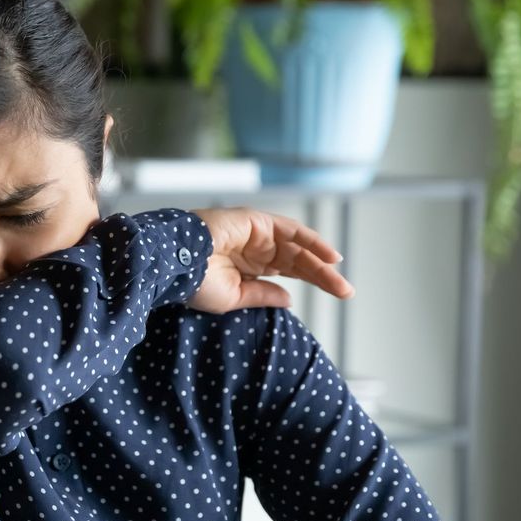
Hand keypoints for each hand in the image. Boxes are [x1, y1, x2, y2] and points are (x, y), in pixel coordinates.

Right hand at [187, 207, 353, 313]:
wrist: (174, 263)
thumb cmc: (193, 283)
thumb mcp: (234, 297)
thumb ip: (262, 295)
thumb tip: (289, 299)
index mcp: (247, 266)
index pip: (287, 272)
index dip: (311, 281)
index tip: (336, 294)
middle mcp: (254, 248)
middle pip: (297, 261)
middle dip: (322, 276)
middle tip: (346, 292)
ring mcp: (256, 233)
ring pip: (297, 248)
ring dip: (321, 263)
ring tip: (340, 280)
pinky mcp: (256, 221)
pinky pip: (291, 231)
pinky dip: (311, 241)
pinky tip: (330, 256)